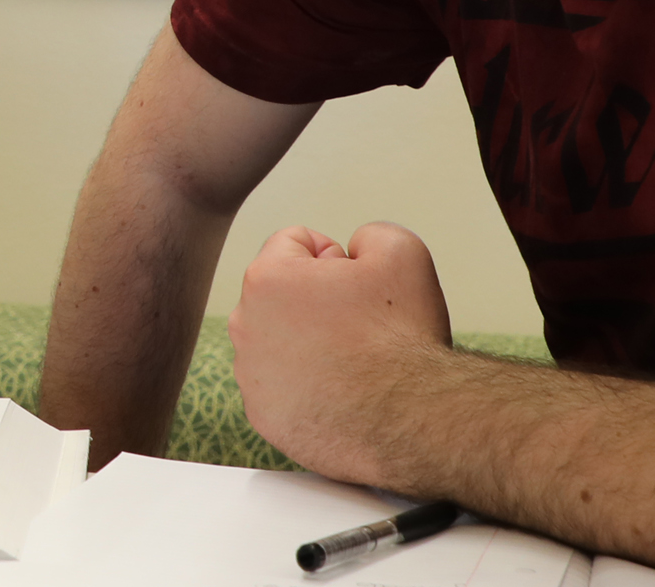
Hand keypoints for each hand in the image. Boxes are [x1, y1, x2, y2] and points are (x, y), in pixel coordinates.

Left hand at [225, 223, 453, 485]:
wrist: (409, 420)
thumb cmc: (400, 339)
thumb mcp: (400, 252)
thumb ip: (367, 234)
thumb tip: (353, 249)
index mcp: (267, 278)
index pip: (293, 242)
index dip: (335, 256)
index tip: (358, 283)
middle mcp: (245, 326)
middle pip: (282, 293)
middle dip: (317, 300)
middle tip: (359, 323)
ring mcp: (250, 377)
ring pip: (280, 340)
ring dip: (310, 343)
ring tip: (353, 361)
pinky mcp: (263, 417)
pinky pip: (282, 386)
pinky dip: (307, 386)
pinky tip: (341, 393)